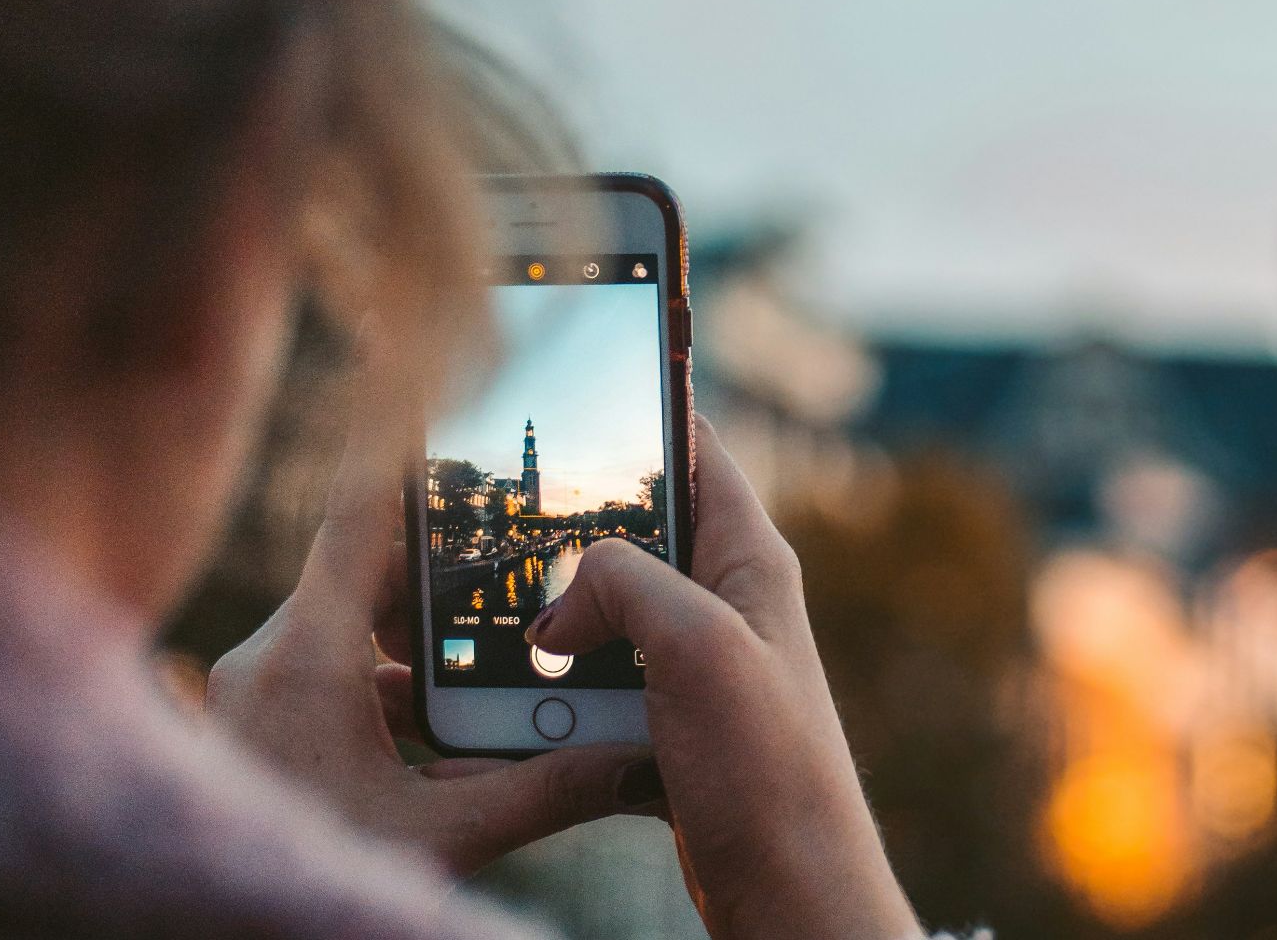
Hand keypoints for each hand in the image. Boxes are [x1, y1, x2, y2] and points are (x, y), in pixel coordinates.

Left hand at [205, 408, 651, 876]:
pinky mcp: (254, 725)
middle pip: (368, 567)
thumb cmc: (313, 874)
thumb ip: (544, 790)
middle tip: (516, 536)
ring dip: (418, 630)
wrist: (201, 936)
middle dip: (446, 561)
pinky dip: (385, 679)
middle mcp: (269, 656)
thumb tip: (639, 759)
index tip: (435, 379)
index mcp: (306, 655)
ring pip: (349, 625)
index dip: (402, 441)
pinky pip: (327, 672)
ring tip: (494, 625)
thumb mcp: (441, 838)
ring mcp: (254, 691)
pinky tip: (439, 718)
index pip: (358, 509)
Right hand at [526, 418, 920, 939]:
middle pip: (627, 532)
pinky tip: (511, 704)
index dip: (638, 411)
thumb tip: (557, 604)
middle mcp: (724, 601)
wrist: (790, 894)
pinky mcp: (665, 724)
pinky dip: (554, 693)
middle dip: (563, 533)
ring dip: (549, 625)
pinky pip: (594, 686)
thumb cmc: (769, 772)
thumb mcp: (698, 646)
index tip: (571, 386)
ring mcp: (693, 665)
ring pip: (599, 614)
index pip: (693, 449)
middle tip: (490, 525)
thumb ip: (624, 583)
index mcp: (749, 558)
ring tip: (486, 627)